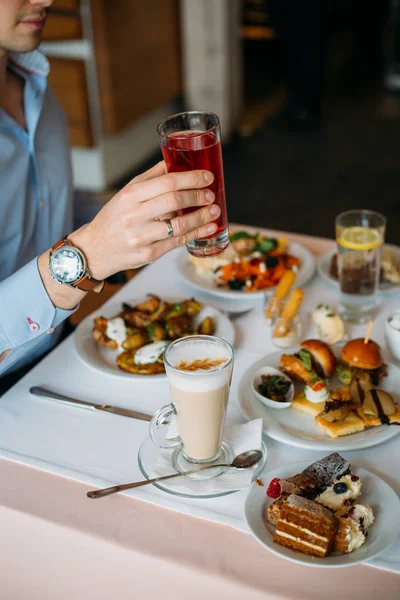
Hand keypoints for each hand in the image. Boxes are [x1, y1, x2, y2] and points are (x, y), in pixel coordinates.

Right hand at [71, 162, 219, 279]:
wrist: (95, 249)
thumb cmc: (113, 218)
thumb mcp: (126, 193)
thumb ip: (150, 178)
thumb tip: (172, 161)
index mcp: (130, 196)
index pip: (167, 182)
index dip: (191, 179)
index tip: (207, 177)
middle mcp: (134, 216)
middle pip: (174, 202)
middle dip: (198, 196)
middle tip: (211, 194)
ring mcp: (141, 237)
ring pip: (179, 225)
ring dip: (201, 217)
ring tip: (215, 211)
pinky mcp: (148, 255)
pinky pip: (177, 243)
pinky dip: (196, 234)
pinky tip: (208, 228)